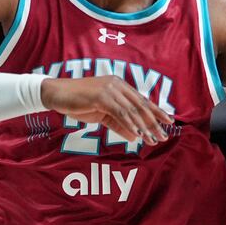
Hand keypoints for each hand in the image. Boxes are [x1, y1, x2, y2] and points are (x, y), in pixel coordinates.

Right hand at [41, 76, 172, 143]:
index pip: (142, 100)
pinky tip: (137, 134)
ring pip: (132, 110)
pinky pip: (119, 113)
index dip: (156, 111)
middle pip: (141, 105)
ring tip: (152, 140)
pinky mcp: (101, 96)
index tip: (169, 122)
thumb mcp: (102, 116)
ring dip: (144, 127)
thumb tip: (135, 137)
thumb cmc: (78, 103)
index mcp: (119, 86)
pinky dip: (129, 124)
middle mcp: (117, 85)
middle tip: (164, 136)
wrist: (57, 94)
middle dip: (154, 122)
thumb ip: (119, 125)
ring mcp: (110, 89)